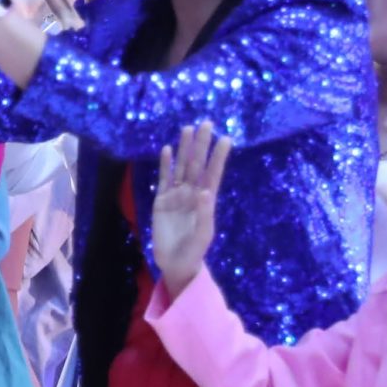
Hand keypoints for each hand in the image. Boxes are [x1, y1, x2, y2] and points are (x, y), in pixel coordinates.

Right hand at [151, 121, 230, 296]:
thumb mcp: (203, 237)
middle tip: (207, 123)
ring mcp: (176, 196)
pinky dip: (165, 164)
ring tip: (188, 128)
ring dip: (185, 148)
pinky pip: (164, 179)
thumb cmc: (193, 252)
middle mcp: (192, 193)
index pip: (213, 174)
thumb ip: (204, 215)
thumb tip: (205, 192)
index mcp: (205, 201)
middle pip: (197, 164)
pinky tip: (167, 150)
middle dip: (202, 145)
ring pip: (181, 167)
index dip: (218, 157)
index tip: (225, 139)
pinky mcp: (161, 201)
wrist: (175, 264)